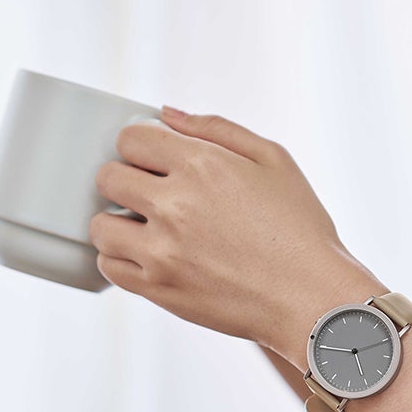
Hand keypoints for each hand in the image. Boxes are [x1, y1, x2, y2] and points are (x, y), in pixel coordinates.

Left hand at [89, 107, 386, 363]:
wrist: (312, 298)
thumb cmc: (301, 229)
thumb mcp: (275, 160)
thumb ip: (217, 129)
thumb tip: (167, 114)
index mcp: (203, 165)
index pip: (130, 138)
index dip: (142, 146)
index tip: (157, 161)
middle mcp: (175, 205)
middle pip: (108, 177)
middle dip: (127, 179)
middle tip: (154, 194)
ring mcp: (162, 251)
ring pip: (99, 225)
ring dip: (118, 221)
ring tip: (149, 229)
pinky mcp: (159, 290)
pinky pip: (109, 266)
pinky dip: (122, 258)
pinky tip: (152, 255)